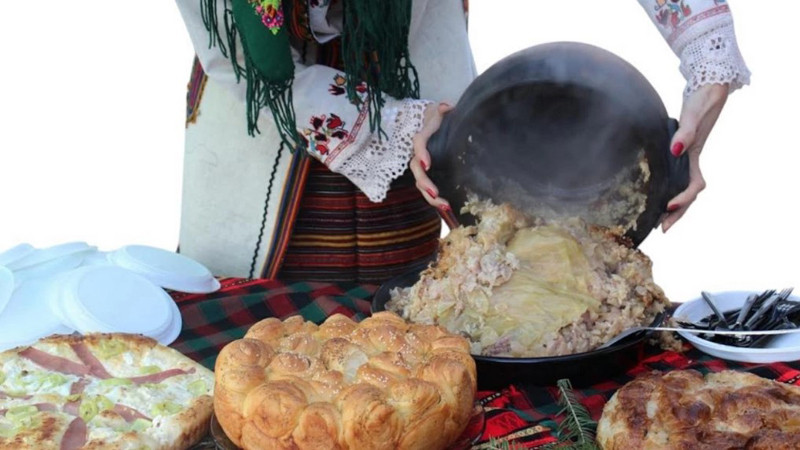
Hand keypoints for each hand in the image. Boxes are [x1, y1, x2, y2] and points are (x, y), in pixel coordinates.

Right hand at [410, 102, 453, 211]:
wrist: (431, 125)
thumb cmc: (437, 118)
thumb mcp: (439, 110)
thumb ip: (442, 108)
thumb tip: (447, 106)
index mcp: (422, 137)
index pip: (418, 144)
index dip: (421, 153)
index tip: (426, 164)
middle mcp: (419, 154)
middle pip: (417, 170)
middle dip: (425, 183)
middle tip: (435, 194)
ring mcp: (422, 167)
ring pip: (421, 183)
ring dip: (431, 197)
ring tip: (445, 206)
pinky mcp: (429, 175)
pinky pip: (428, 189)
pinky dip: (436, 200)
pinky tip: (447, 208)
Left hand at [662, 83, 728, 231]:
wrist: (707, 87)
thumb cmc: (702, 99)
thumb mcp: (694, 114)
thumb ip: (686, 132)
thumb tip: (675, 150)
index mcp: (695, 155)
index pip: (694, 185)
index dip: (683, 198)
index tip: (669, 206)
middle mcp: (691, 160)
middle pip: (688, 194)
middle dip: (677, 213)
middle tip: (662, 229)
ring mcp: (685, 158)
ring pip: (681, 188)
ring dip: (672, 205)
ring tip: (657, 221)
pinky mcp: (678, 153)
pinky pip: (673, 176)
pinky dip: (665, 188)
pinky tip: (652, 194)